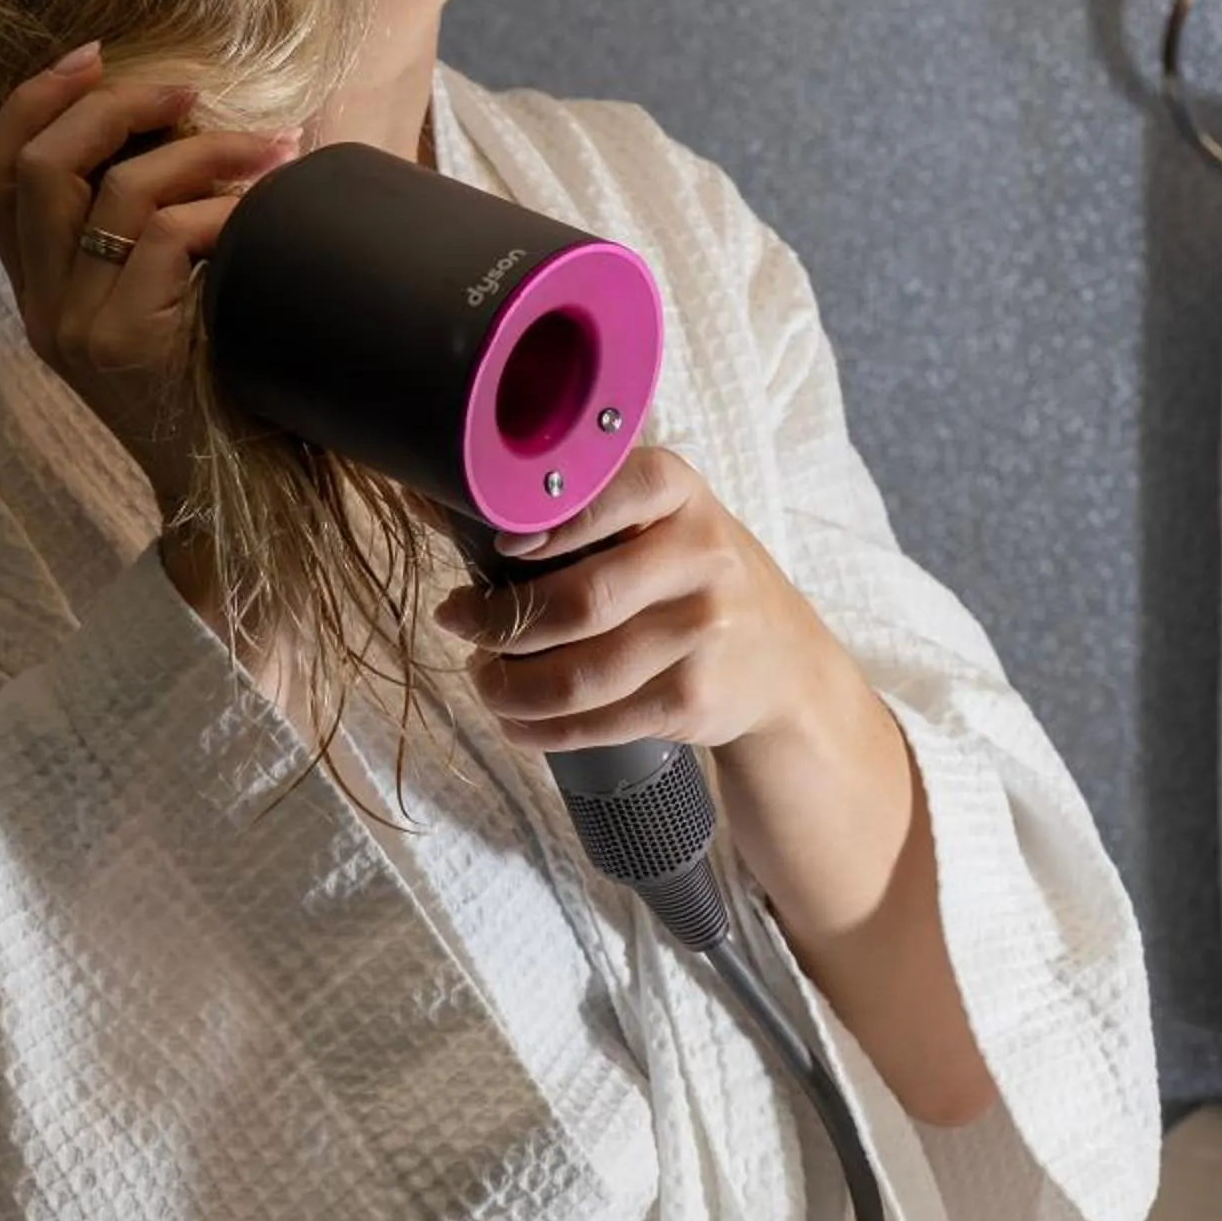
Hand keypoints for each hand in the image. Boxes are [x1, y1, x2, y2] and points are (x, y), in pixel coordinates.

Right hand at [0, 43, 301, 534]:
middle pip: (36, 166)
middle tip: (194, 94)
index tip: (93, 55)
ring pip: (111, 191)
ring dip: (203, 152)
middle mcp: (42, 308)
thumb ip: (154, 220)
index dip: (31, 102)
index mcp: (41, 288)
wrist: (238, 491)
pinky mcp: (123, 346)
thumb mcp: (172, 289)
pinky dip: (220, 211)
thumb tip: (192, 113)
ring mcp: (75, 329)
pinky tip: (264, 219)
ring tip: (272, 152)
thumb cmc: (226, 375)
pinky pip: (161, 237)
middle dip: (117, 106)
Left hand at [428, 445, 833, 753]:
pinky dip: (537, 727)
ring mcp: (703, 634)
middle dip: (497, 620)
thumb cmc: (691, 576)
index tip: (497, 547)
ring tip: (483, 676)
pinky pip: (594, 723)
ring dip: (507, 685)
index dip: (546, 524)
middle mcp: (701, 558)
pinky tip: (516, 717)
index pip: (610, 492)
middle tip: (458, 621)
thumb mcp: (661, 519)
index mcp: (681, 494)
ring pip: (578, 675)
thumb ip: (580, 507)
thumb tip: (438, 498)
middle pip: (579, 600)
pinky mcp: (693, 701)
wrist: (783, 662)